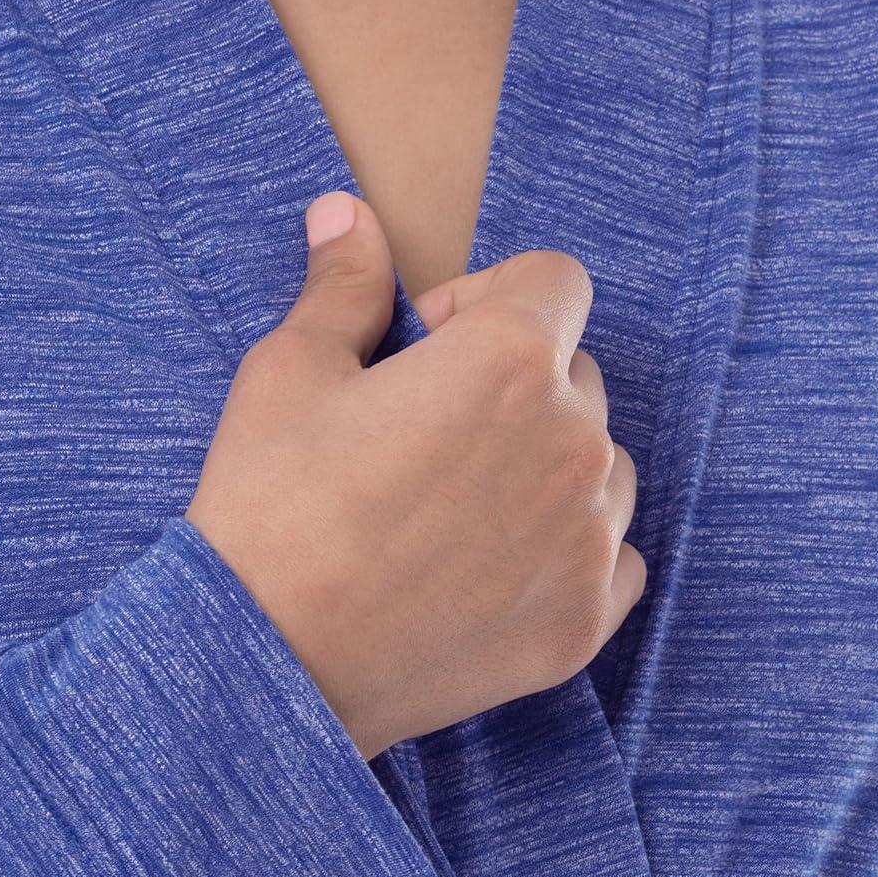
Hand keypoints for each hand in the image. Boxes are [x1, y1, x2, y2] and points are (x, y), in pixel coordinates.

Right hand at [184, 190, 643, 759]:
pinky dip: (566, 545)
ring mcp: (588, 538)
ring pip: (602, 461)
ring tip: (456, 499)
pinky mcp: (587, 620)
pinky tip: (487, 561)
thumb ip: (344, 284)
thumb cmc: (271, 505)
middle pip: (578, 370)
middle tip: (428, 427)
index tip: (429, 340)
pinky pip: (612, 551)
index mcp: (508, 360)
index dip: (490, 295)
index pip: (557, 279)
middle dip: (516, 378)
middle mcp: (572, 442)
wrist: (265, 664)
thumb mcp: (291, 370)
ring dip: (547, 459)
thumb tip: (345, 212)